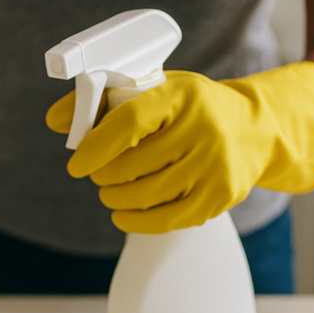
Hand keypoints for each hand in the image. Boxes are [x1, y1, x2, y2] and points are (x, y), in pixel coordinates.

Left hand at [46, 61, 313, 233]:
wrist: (258, 128)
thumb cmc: (193, 109)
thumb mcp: (155, 91)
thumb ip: (101, 100)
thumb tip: (55, 120)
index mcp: (181, 95)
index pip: (129, 122)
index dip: (95, 147)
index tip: (77, 164)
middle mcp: (203, 129)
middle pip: (132, 166)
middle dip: (104, 175)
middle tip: (98, 175)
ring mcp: (214, 165)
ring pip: (145, 195)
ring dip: (115, 198)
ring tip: (111, 191)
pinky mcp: (220, 196)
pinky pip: (166, 219)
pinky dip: (135, 221)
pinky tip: (122, 215)